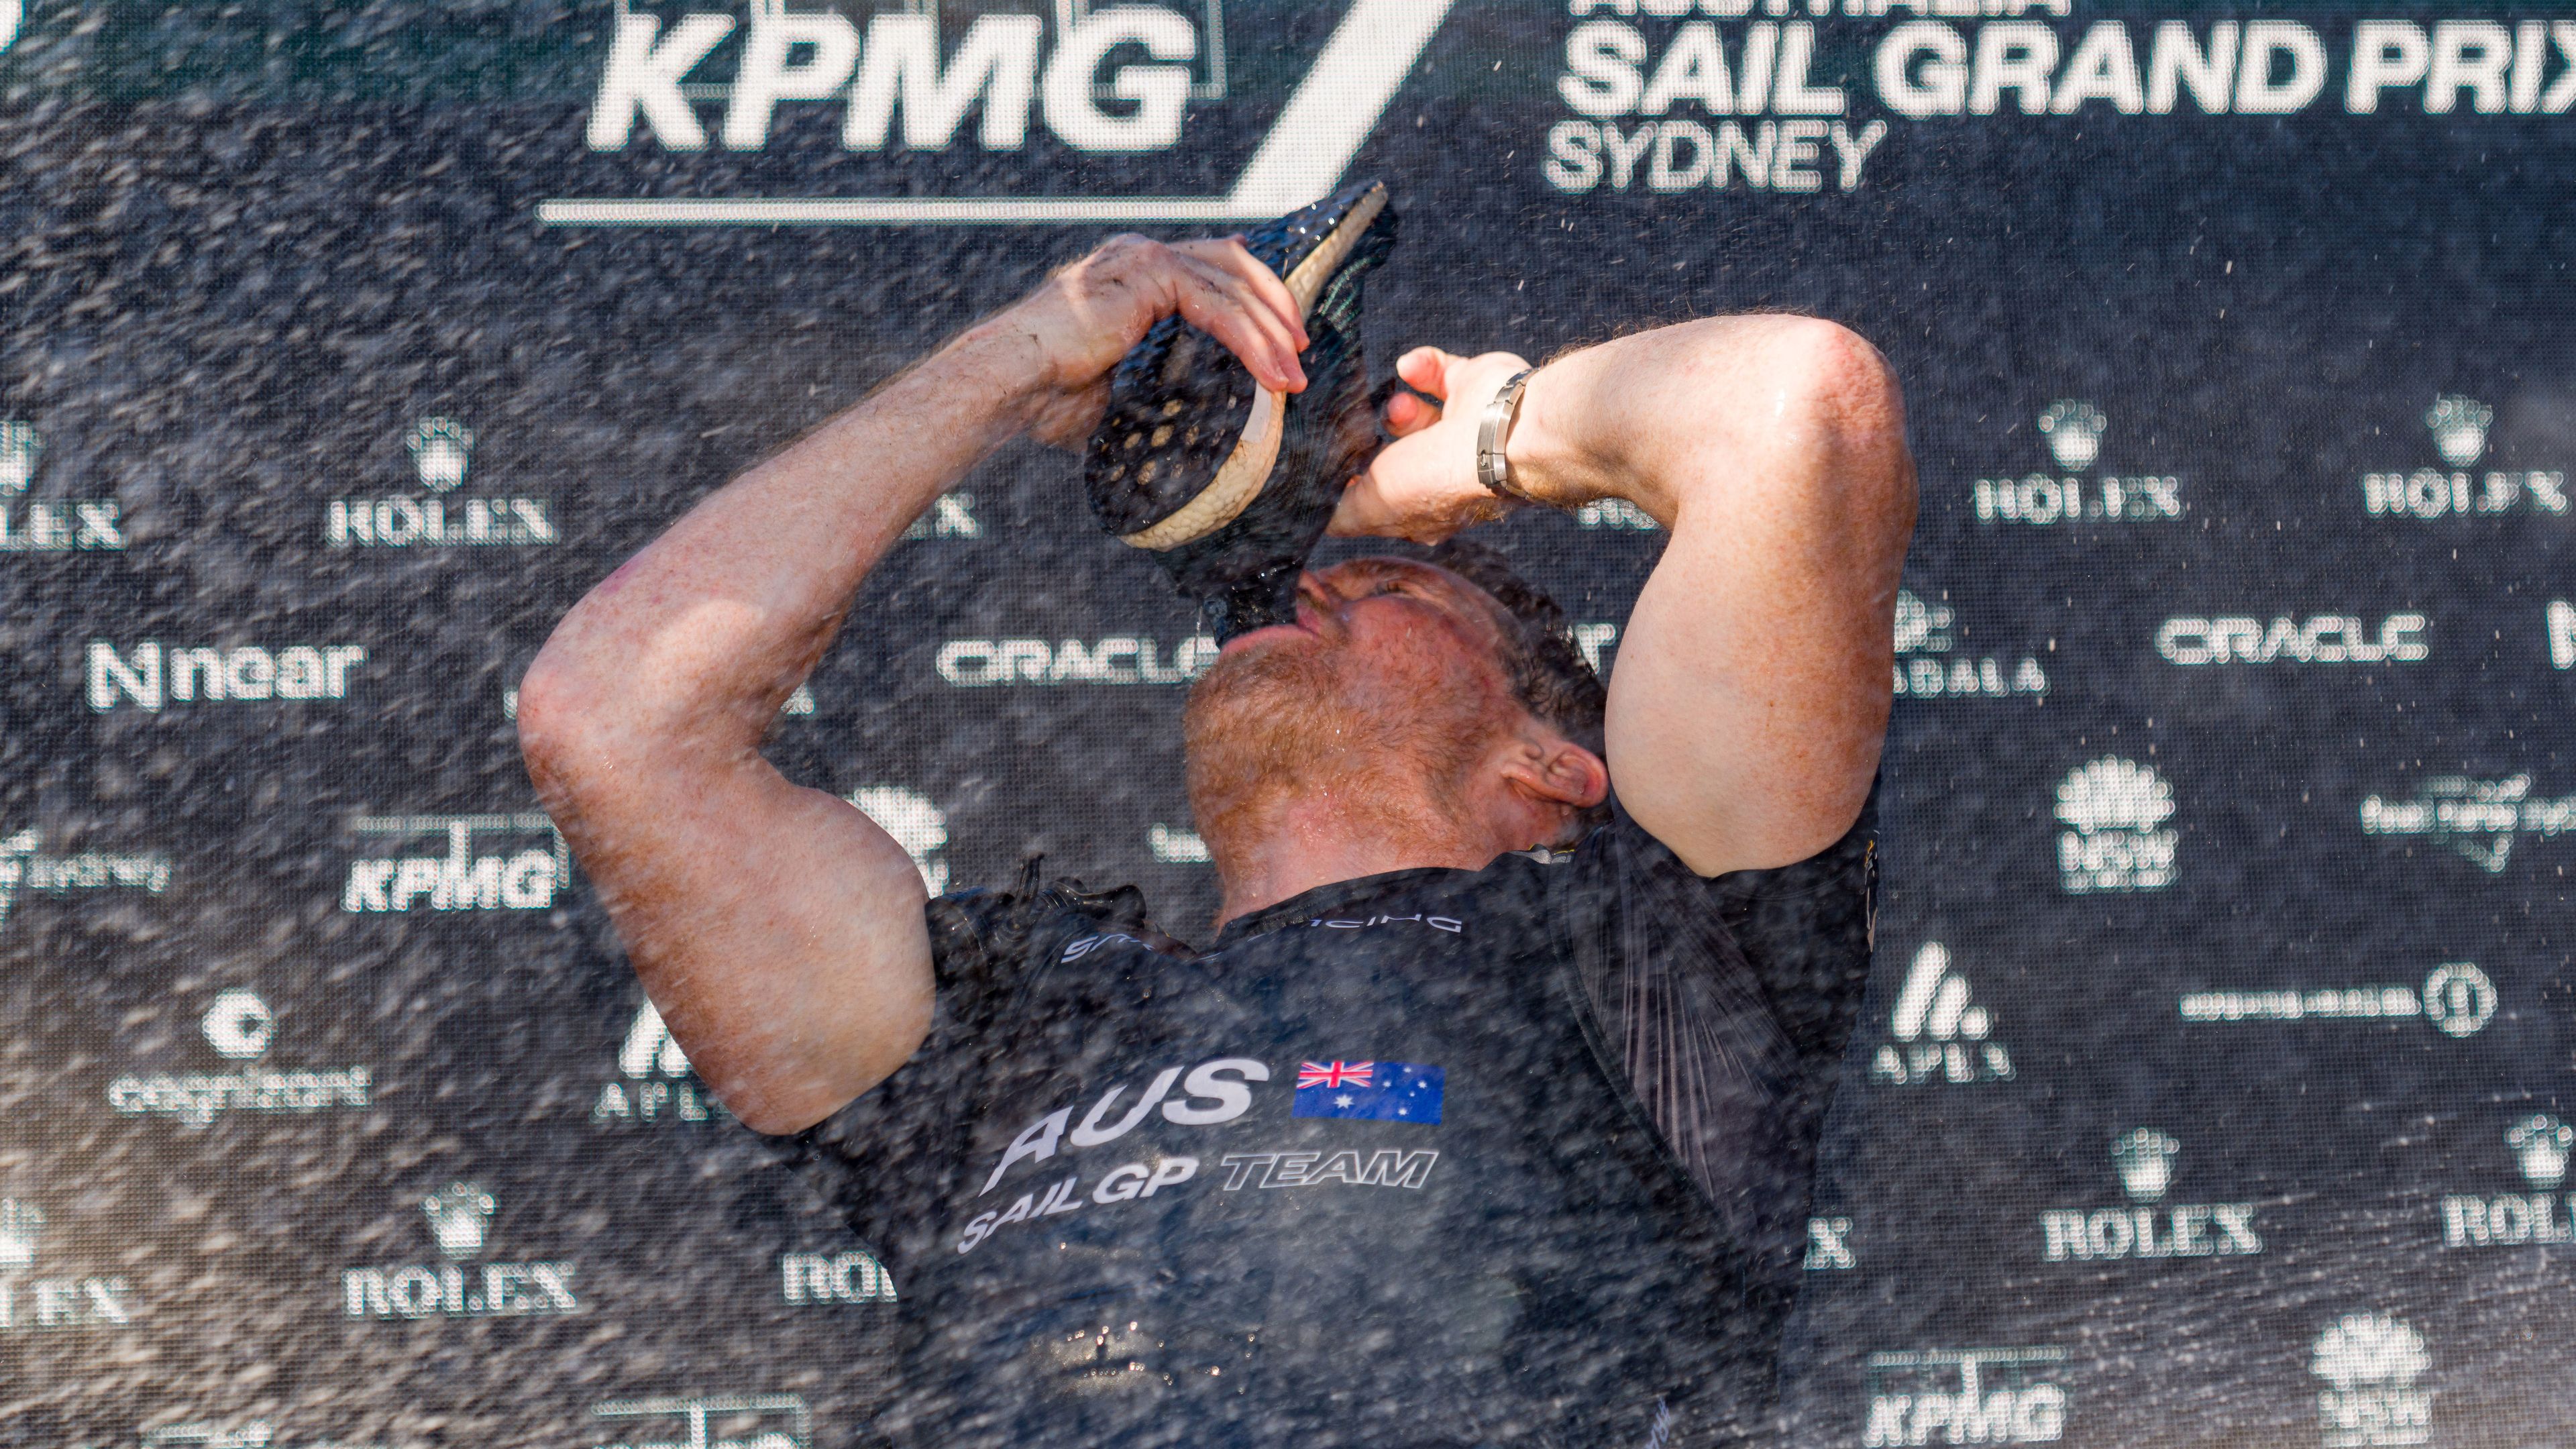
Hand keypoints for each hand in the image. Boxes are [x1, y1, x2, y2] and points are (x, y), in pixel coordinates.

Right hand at [962, 234, 1309, 449]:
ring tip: (1294, 376)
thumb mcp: (1124, 386)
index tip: (1286, 339)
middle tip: (1301, 353)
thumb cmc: (1052, 396)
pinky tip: (1270, 370)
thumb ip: (1162, 384)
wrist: (1013, 383)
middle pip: (1235, 265)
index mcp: (1136, 274)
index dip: (1256, 299)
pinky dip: (1250, 339)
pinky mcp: (1149, 274)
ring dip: (1271, 333)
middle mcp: (1143, 255)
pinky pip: (1217, 305)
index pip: (1214, 270)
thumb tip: (1198, 422)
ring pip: (1233, 287)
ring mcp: (1145, 258)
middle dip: (1277, 309)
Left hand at [1329, 346, 1529, 542]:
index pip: (1382, 496)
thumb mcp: (1373, 506)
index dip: (1358, 480)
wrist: (1501, 434)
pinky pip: (1438, 371)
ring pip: (1414, 415)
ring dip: (1398, 408)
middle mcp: (1445, 472)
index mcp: (1426, 508)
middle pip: (1394, 452)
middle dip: (1375, 439)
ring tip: (1399, 408)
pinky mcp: (1472, 389)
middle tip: (1362, 430)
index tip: (1334, 462)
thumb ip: (1341, 513)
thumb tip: (1317, 513)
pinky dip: (1422, 367)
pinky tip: (1411, 369)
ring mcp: (1461, 430)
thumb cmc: (1437, 477)